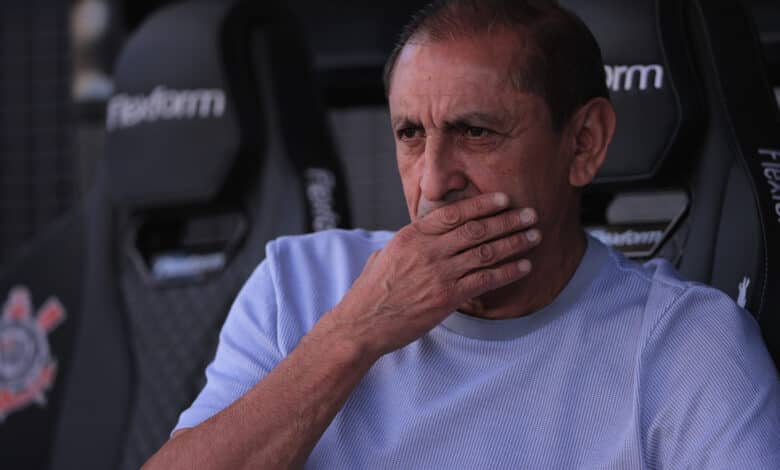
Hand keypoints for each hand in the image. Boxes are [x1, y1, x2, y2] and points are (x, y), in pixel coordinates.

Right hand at [329, 193, 540, 357]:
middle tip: (531, 214)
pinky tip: (524, 266)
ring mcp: (439, 274)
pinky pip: (485, 280)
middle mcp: (428, 251)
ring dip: (514, 243)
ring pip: (486, 252)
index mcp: (412, 235)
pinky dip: (508, 271)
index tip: (504, 199)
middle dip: (508, 221)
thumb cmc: (372, 291)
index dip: (483, 205)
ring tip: (534, 236)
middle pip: (476, 230)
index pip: (454, 213)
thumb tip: (428, 235)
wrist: (362, 323)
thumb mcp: (386, 254)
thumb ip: (411, 242)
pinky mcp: (447, 298)